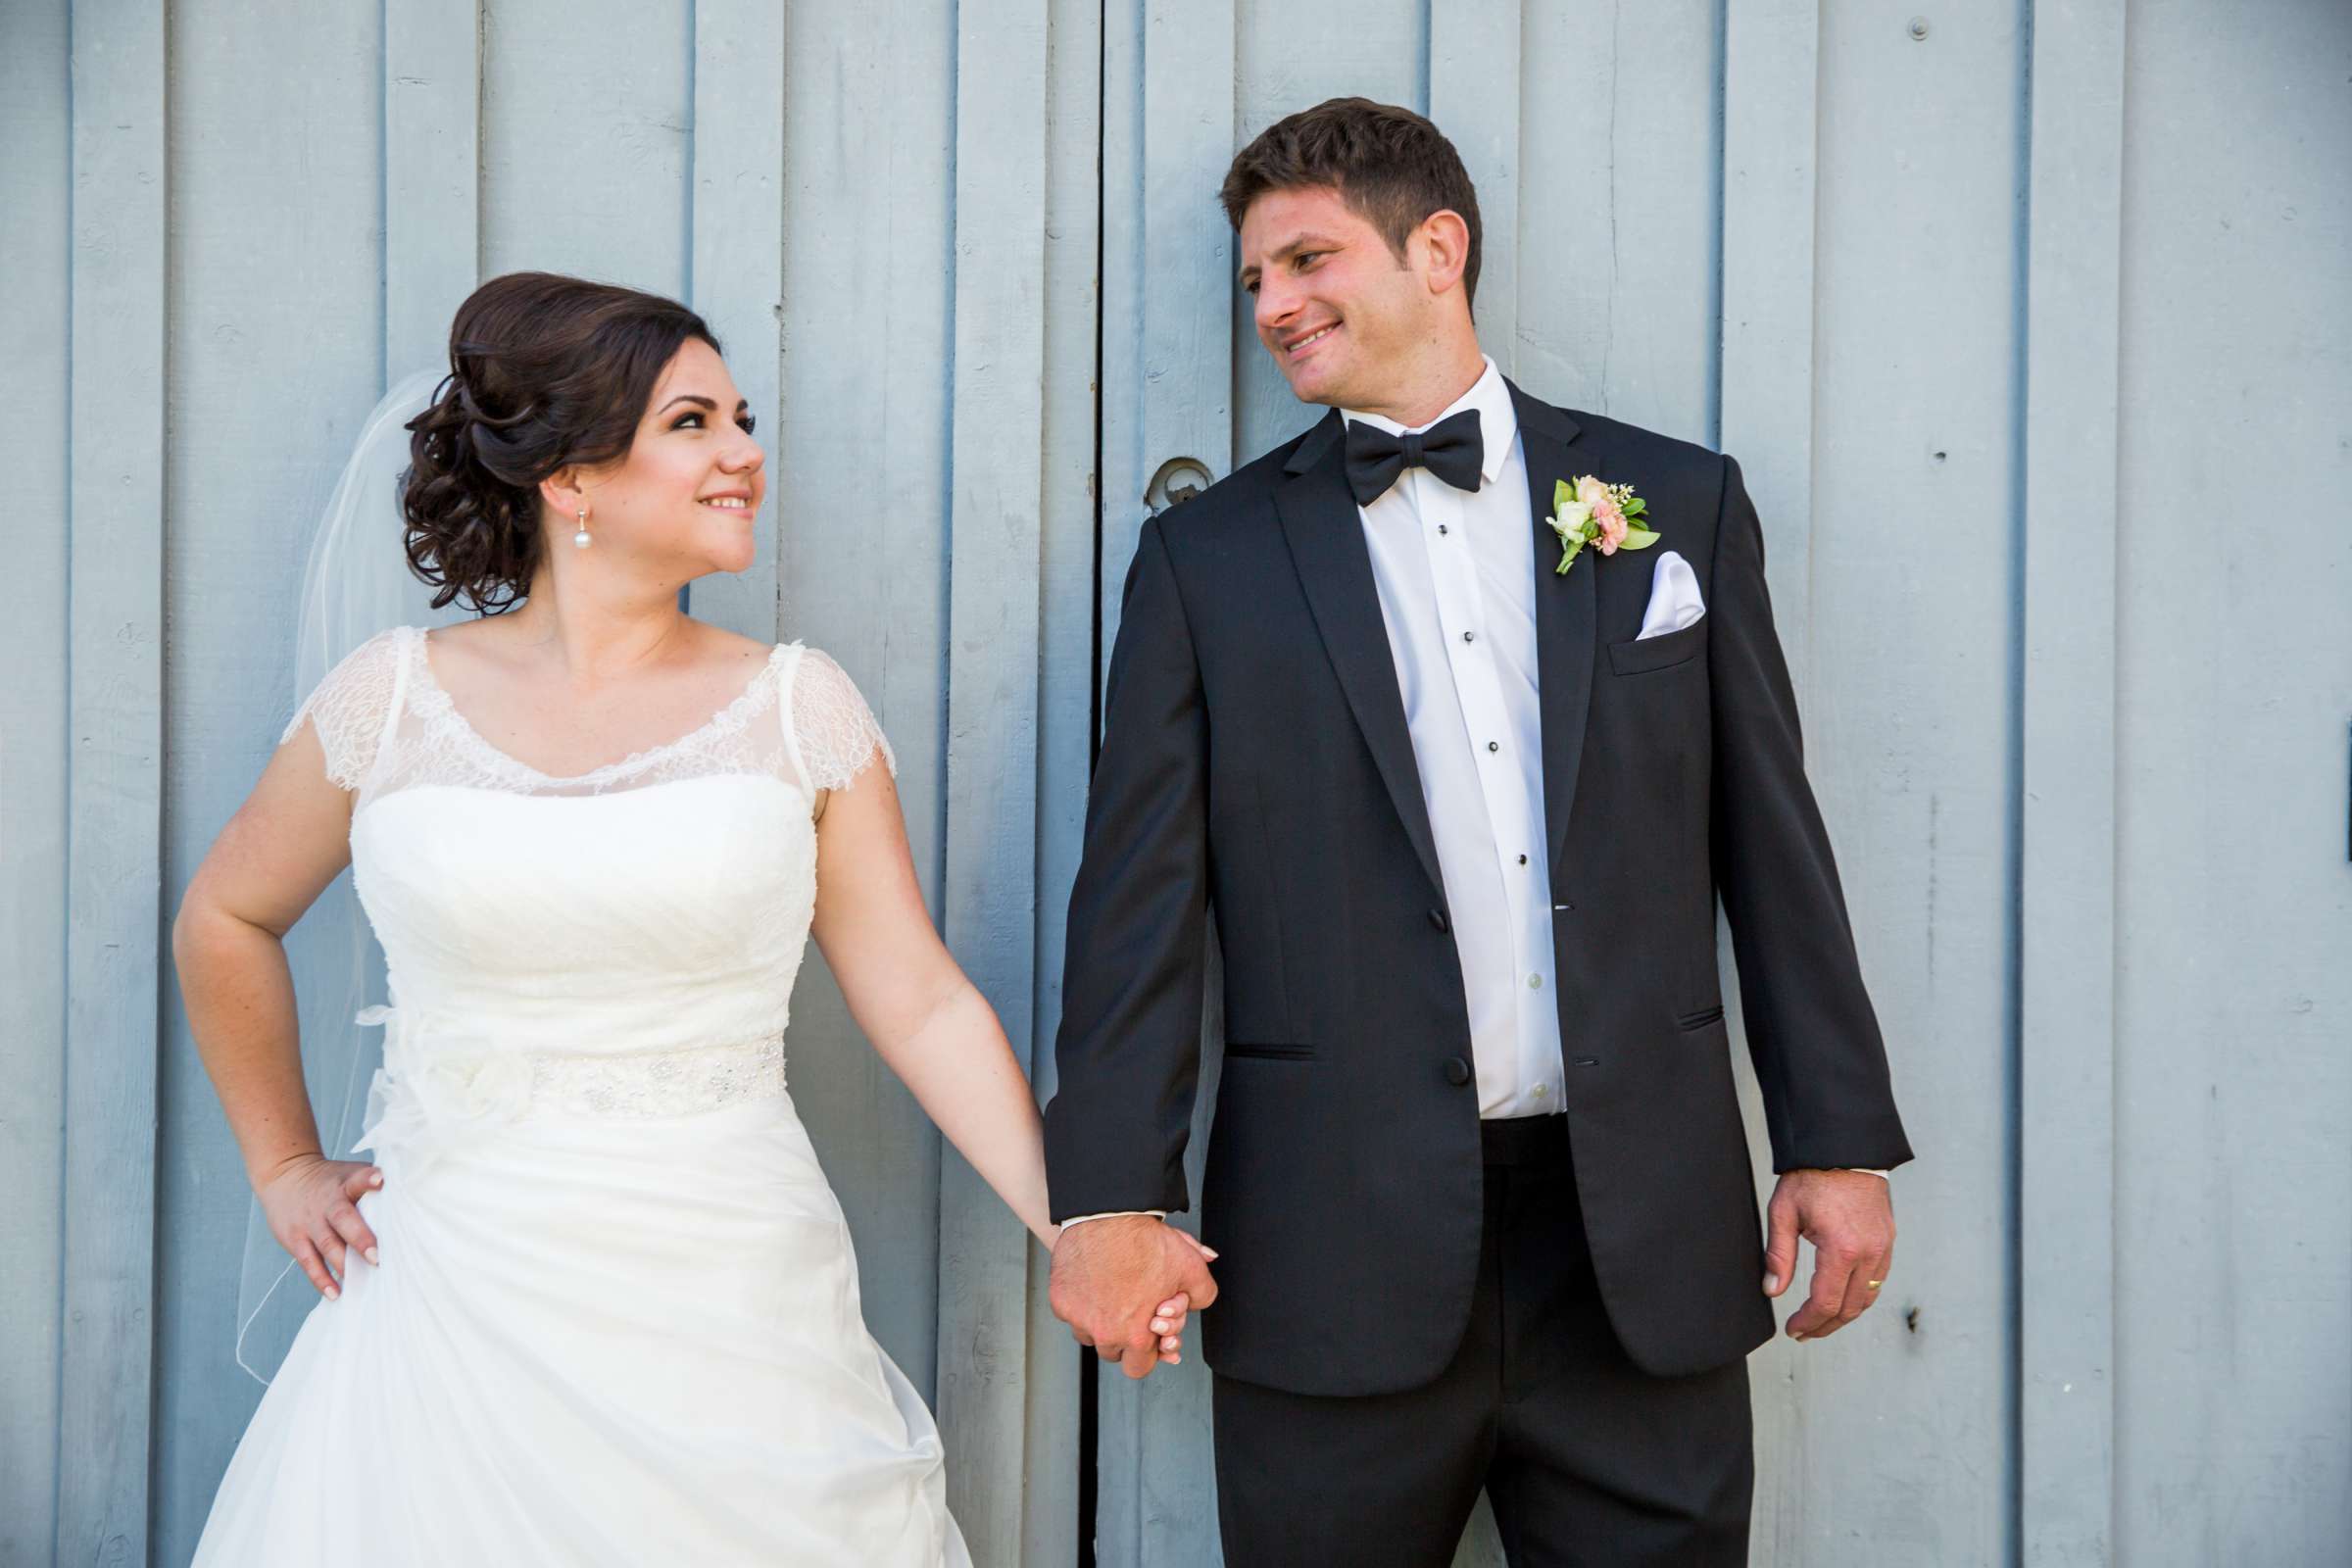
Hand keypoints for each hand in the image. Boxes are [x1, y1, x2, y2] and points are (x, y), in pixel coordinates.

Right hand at [256, 1152, 383, 1300]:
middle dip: (360, 1238)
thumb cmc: (332, 1182)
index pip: (356, 1179)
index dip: (368, 1179)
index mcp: (345, 1183)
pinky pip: (309, 1262)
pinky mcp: (295, 1240)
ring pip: (327, 1244)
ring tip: (361, 1281)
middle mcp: (327, 1203)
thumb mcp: (349, 1174)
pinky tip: (335, 1293)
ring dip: (344, 1264)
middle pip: (343, 1218)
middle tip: (377, 1257)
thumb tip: (413, 1196)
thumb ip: (374, 1185)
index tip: (381, 1180)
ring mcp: (310, 1222)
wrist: (285, 1176)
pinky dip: (321, 1279)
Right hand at [1049, 1215, 1219, 1380]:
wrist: (1108, 1215)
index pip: (1139, 1367)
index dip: (1147, 1352)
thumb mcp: (1190, 1268)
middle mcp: (1104, 1334)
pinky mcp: (1060, 1302)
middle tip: (1131, 1312)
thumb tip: (1196, 1302)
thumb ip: (1202, 1294)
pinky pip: (1072, 1314)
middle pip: (1114, 1353)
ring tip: (1114, 1295)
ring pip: (1090, 1335)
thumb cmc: (1147, 1241)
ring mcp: (1079, 1319)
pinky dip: (1081, 1304)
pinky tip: (1095, 1283)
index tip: (1148, 1334)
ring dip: (1101, 1323)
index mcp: (1136, 1336)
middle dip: (1124, 1338)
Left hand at [1763, 1168, 1892, 1340]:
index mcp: (1842, 1249)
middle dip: (1825, 1326)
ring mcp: (1883, 1248)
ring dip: (1844, 1315)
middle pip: (1850, 1308)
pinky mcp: (1887, 1241)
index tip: (1793, 1329)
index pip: (1826, 1303)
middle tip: (1804, 1332)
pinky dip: (1860, 1296)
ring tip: (1820, 1322)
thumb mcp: (1784, 1212)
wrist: (1844, 1149)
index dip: (1808, 1322)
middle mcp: (1869, 1253)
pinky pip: (1878, 1281)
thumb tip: (1772, 1290)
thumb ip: (1778, 1256)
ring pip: (1868, 1298)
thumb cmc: (1812, 1176)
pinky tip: (1842, 1298)